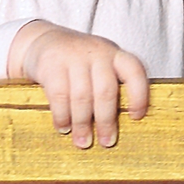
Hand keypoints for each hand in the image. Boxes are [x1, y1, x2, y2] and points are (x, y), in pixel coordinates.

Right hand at [8, 20, 150, 149]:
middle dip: (106, 121)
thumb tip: (118, 127)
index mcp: (114, 54)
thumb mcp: (99, 66)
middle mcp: (97, 52)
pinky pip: (59, 95)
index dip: (139, 95)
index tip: (136, 117)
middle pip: (106, 90)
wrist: (45, 40)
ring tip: (83, 142)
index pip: (134, 71)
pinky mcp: (51, 64)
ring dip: (83, 123)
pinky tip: (63, 127)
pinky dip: (62, 116)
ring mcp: (73, 56)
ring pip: (82, 96)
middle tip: (107, 143)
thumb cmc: (79, 62)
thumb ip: (109, 87)